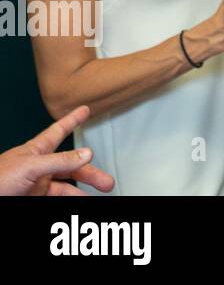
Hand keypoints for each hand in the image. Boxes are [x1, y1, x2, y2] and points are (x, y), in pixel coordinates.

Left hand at [0, 106, 114, 195]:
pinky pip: (58, 197)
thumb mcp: (30, 167)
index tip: (84, 110)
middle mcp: (39, 166)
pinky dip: (71, 199)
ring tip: (97, 195)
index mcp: (36, 151)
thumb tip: (86, 153)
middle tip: (106, 181)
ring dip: (83, 190)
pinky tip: (80, 200)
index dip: (72, 120)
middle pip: (71, 166)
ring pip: (67, 185)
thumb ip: (60, 160)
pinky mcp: (34, 198)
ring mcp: (37, 184)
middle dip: (90, 172)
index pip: (59, 131)